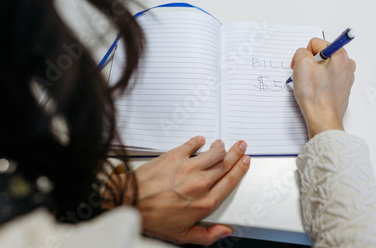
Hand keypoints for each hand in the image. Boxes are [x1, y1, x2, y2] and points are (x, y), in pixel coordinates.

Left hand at [131, 136, 249, 244]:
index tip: (244, 162)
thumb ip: (207, 235)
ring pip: (213, 152)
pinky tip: (200, 140)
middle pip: (225, 164)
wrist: (130, 202)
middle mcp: (200, 183)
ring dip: (221, 146)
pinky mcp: (174, 156)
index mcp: (204, 202)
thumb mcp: (182, 236)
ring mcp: (188, 167)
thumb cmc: (153, 219)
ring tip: (223, 144)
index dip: (240, 169)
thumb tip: (224, 232)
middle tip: (241, 146)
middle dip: (236, 154)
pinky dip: (198, 140)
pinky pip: (192, 144)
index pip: (229, 181)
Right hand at [291, 37, 355, 138]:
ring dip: (314, 73)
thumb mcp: (301, 64)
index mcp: (340, 55)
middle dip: (310, 63)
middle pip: (321, 54)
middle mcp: (347, 64)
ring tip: (311, 85)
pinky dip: (319, 81)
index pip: (315, 43)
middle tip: (306, 77)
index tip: (302, 66)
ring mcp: (346, 76)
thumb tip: (304, 54)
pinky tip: (316, 90)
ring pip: (323, 66)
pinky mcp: (342, 87)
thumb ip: (301, 52)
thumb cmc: (315, 96)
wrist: (322, 119)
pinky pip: (327, 77)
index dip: (304, 54)